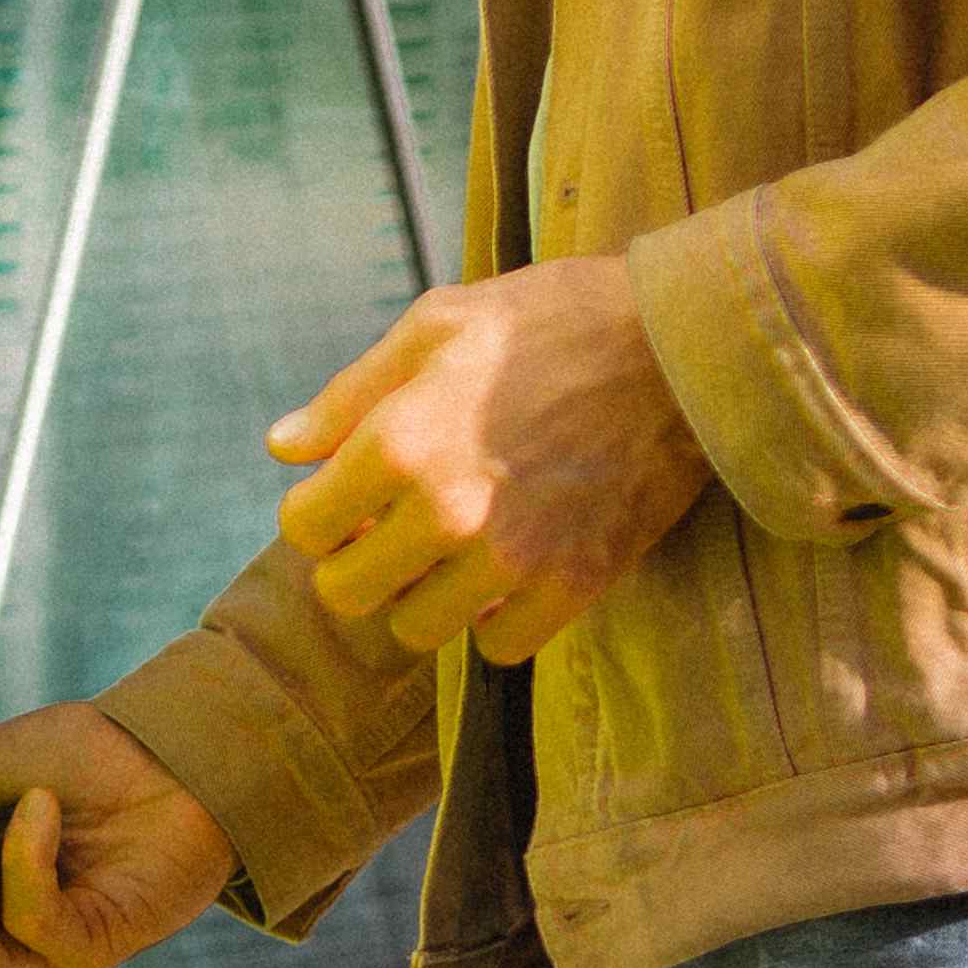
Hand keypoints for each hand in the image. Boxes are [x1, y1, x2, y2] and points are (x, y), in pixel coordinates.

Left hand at [268, 256, 711, 667]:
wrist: (683, 347)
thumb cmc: (555, 320)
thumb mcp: (438, 324)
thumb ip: (350, 394)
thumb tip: (284, 448)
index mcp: (400, 441)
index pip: (303, 528)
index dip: (316, 510)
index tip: (345, 496)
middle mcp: (445, 513)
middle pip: (348, 595)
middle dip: (357, 562)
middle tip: (389, 530)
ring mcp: (510, 560)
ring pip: (418, 629)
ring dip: (422, 594)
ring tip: (452, 548)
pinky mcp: (572, 586)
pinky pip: (498, 648)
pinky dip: (493, 620)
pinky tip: (506, 572)